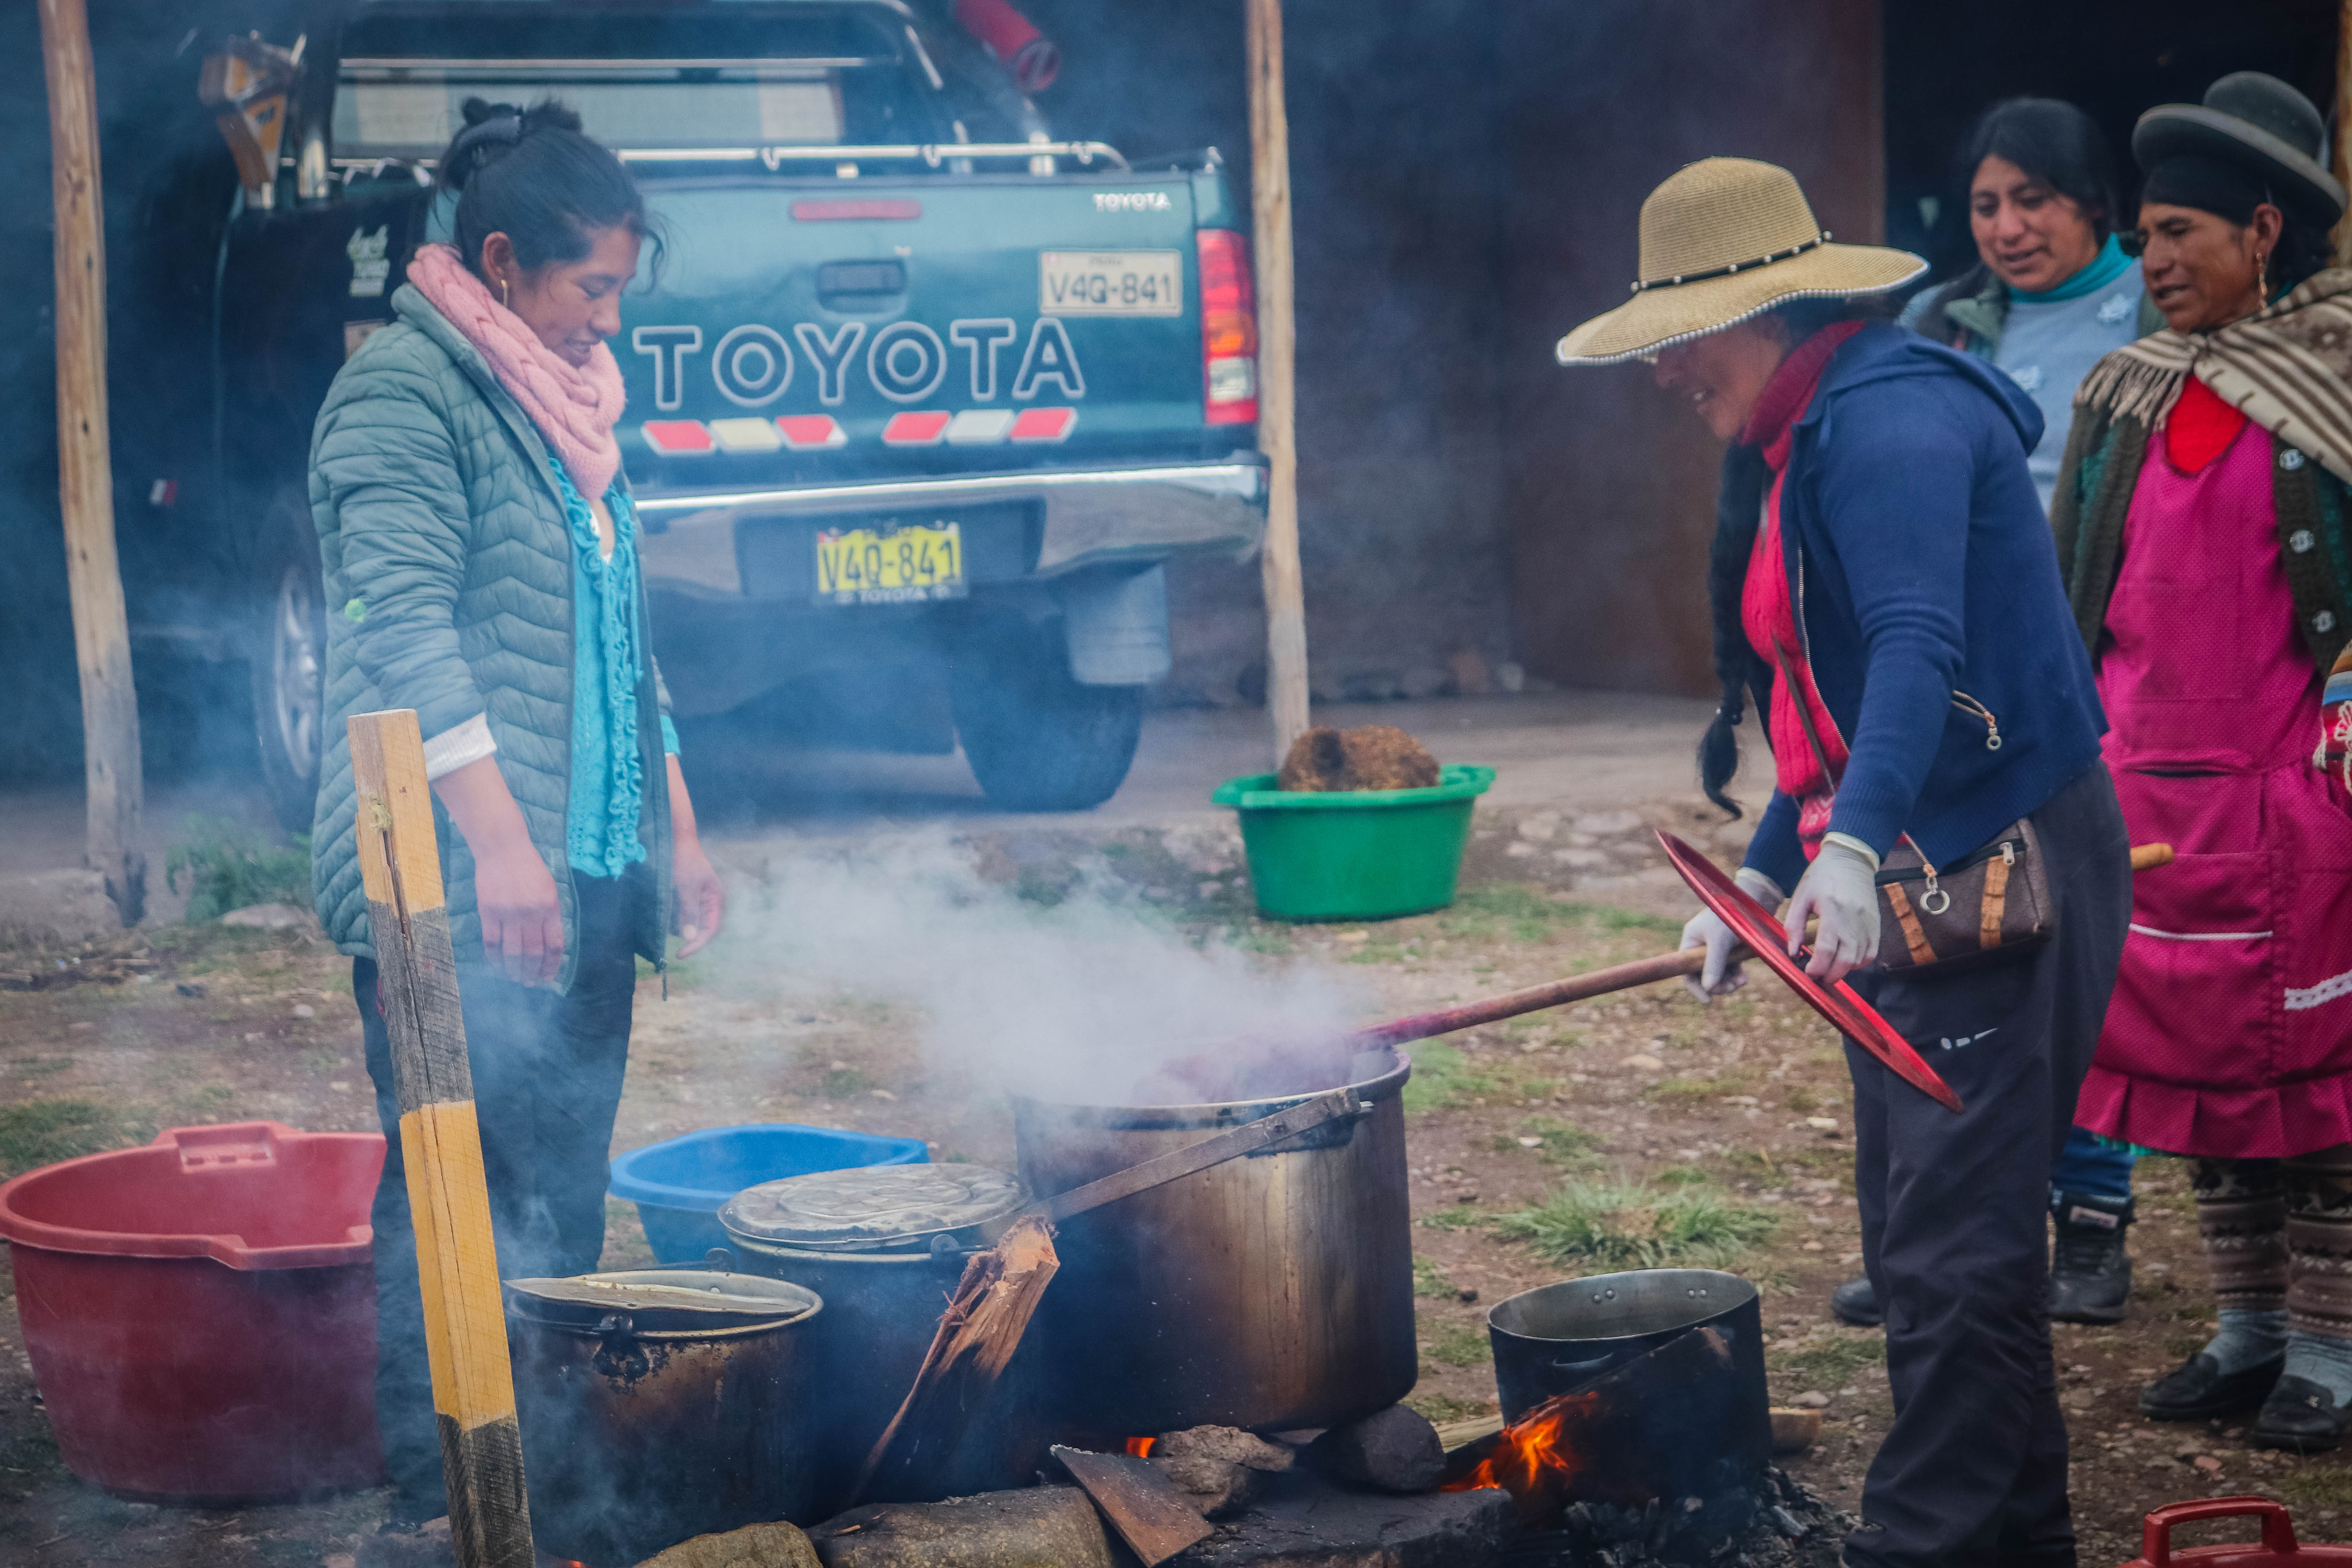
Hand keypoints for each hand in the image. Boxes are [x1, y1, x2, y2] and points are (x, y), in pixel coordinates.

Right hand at [431, 753, 562, 984]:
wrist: (503, 848)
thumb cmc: (529, 867)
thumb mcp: (549, 889)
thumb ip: (550, 915)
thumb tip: (548, 944)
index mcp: (550, 908)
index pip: (554, 945)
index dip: (551, 965)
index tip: (548, 978)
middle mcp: (531, 913)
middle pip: (533, 953)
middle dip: (532, 972)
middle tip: (529, 983)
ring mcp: (508, 913)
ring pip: (512, 951)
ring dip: (513, 969)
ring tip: (514, 978)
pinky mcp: (488, 912)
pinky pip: (491, 942)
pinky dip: (494, 957)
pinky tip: (496, 965)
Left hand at [673, 837, 724, 957]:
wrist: (677, 840)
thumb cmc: (684, 860)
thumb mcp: (686, 887)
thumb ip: (689, 911)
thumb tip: (689, 937)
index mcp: (716, 898)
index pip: (711, 929)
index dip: (698, 944)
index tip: (681, 954)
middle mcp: (711, 901)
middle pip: (706, 929)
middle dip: (692, 939)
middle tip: (677, 949)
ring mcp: (701, 899)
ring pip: (694, 923)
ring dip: (682, 928)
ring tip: (667, 925)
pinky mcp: (690, 896)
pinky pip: (686, 914)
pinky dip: (677, 919)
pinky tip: (667, 914)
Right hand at [1680, 868, 1783, 1001]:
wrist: (1755, 899)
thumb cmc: (1732, 915)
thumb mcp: (1720, 940)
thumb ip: (1713, 964)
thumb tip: (1709, 989)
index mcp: (1691, 941)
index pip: (1686, 971)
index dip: (1695, 987)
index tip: (1708, 1000)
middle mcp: (1701, 946)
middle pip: (1704, 976)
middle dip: (1719, 985)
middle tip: (1733, 987)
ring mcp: (1717, 949)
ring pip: (1719, 975)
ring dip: (1730, 982)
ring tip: (1743, 982)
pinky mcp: (1732, 949)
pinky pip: (1731, 970)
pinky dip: (1737, 976)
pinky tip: (1745, 977)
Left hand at [1784, 837, 1879, 982]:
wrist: (1850, 860)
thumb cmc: (1821, 877)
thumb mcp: (1800, 897)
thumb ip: (1794, 925)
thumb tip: (1793, 953)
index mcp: (1832, 910)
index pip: (1826, 950)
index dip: (1816, 967)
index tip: (1807, 972)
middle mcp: (1854, 919)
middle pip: (1846, 960)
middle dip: (1830, 975)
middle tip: (1817, 976)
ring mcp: (1868, 923)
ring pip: (1860, 959)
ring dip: (1844, 970)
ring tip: (1829, 967)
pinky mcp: (1876, 925)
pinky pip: (1872, 953)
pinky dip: (1859, 962)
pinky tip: (1846, 959)